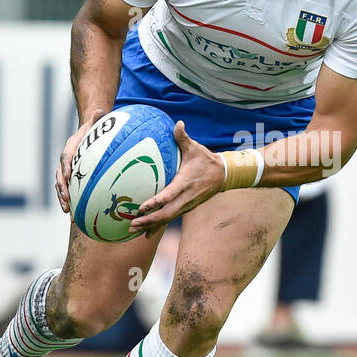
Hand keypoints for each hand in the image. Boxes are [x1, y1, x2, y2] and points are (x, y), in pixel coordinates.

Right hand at [54, 108, 106, 213]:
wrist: (88, 134)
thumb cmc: (94, 129)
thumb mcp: (96, 122)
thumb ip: (98, 118)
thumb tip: (101, 110)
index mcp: (71, 147)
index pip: (65, 157)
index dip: (65, 167)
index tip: (67, 176)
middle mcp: (66, 160)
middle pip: (60, 175)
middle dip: (61, 188)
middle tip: (66, 199)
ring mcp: (68, 170)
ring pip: (61, 186)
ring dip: (63, 198)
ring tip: (68, 211)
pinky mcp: (73, 178)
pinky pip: (70, 191)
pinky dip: (71, 202)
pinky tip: (76, 215)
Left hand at [128, 120, 226, 236]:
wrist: (223, 176)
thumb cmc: (206, 160)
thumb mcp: (196, 148)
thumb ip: (183, 138)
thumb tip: (178, 123)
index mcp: (185, 183)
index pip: (169, 195)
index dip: (156, 202)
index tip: (142, 207)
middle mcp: (185, 198)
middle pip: (166, 214)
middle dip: (149, 221)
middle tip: (132, 223)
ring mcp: (186, 205)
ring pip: (167, 219)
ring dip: (150, 226)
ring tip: (132, 230)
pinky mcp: (185, 208)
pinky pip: (170, 219)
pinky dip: (157, 226)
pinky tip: (145, 233)